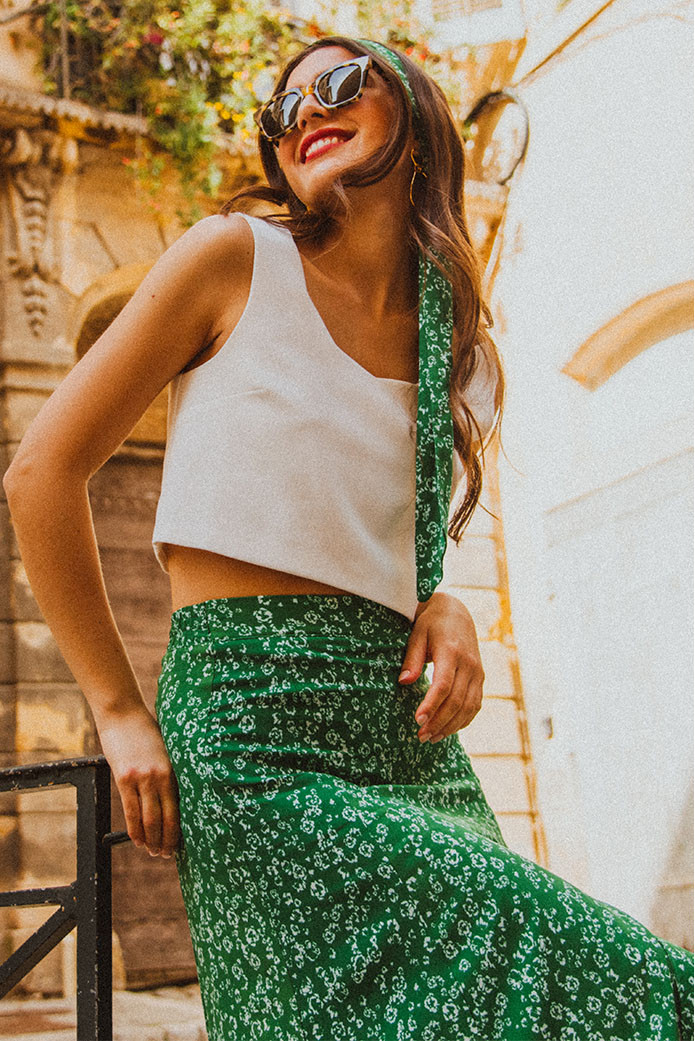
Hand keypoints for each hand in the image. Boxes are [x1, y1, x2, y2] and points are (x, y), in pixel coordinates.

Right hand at [94, 703, 180, 857]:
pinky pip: (131, 811)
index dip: (182, 828)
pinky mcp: (124, 778)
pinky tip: (138, 841)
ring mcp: (142, 778)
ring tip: (154, 852)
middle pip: (167, 817)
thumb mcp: (166, 749)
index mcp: (175, 769)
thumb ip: (171, 771)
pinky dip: (135, 830)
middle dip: (169, 840)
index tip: (183, 843)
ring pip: (149, 819)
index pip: (182, 807)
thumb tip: (177, 797)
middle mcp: (161, 776)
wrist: (124, 713)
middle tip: (168, 855)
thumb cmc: (146, 731)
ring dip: (153, 840)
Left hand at [398, 592, 483, 743]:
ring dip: (451, 726)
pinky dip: (463, 720)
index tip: (417, 720)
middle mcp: (469, 664)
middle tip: (421, 736)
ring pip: (468, 707)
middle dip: (439, 722)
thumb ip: (412, 659)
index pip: (443, 685)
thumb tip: (404, 682)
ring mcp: (478, 672)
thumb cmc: (431, 624)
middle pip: (456, 701)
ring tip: (431, 738)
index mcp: (452, 651)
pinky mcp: (480, 678)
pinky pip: (475, 705)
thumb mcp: (417, 634)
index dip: (431, 705)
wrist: (456, 613)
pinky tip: (448, 729)